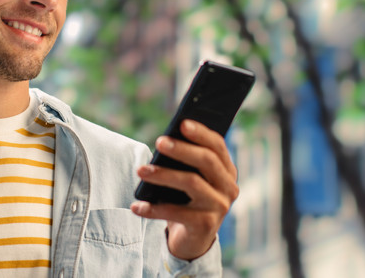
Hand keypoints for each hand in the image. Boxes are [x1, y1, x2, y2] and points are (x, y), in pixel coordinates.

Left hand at [130, 119, 238, 260]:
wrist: (192, 240)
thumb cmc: (187, 201)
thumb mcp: (191, 179)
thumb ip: (185, 163)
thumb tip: (164, 142)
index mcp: (227, 171)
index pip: (217, 146)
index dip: (201, 133)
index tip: (182, 123)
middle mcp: (228, 187)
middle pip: (207, 161)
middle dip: (181, 149)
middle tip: (159, 142)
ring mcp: (219, 207)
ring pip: (192, 183)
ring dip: (164, 175)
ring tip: (141, 170)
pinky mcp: (206, 225)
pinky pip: (176, 213)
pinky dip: (154, 209)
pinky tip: (136, 206)